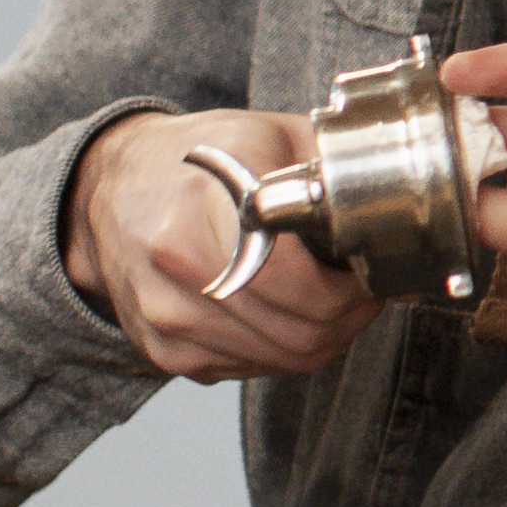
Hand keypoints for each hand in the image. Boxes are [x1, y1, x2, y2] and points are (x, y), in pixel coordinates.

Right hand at [66, 108, 381, 382]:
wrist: (108, 190)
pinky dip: (279, 348)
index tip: (369, 273)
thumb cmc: (195, 160)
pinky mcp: (163, 351)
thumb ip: (334, 172)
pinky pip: (250, 369)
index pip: (301, 286)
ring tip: (324, 297)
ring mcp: (166, 317)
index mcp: (205, 208)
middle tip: (359, 291)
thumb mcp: (269, 137)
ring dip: (320, 336)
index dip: (353, 290)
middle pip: (301, 333)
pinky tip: (278, 309)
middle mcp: (177, 268)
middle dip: (348, 317)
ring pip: (282, 359)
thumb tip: (398, 220)